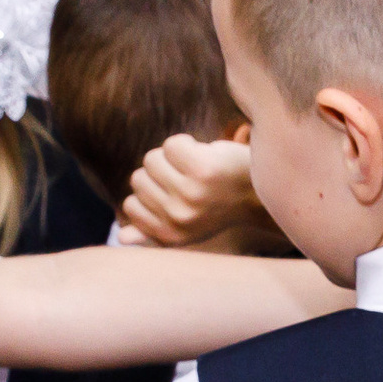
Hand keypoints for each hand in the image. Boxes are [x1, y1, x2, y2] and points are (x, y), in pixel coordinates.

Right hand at [120, 134, 270, 248]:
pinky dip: (186, 143)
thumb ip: (151, 231)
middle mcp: (179, 218)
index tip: (174, 195)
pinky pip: (171, 145)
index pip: (130, 206)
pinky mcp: (202, 170)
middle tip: (190, 181)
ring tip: (197, 169)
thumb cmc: (218, 206)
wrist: (261, 192)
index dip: (149, 193)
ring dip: (172, 157)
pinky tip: (206, 156)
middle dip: (160, 173)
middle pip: (138, 178)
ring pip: (152, 159)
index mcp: (172, 235)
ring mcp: (190, 194)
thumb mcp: (184, 226)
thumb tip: (121, 238)